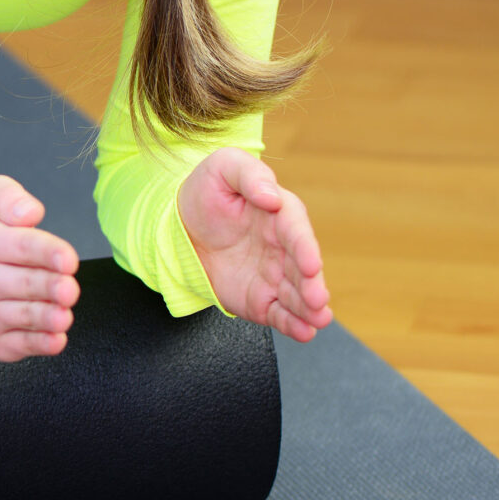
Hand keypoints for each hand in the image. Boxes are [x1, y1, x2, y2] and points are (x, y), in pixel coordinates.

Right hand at [0, 175, 80, 361]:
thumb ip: (8, 196)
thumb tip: (29, 213)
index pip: (21, 245)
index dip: (47, 252)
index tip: (68, 259)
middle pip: (26, 283)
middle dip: (51, 287)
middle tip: (68, 289)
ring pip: (25, 316)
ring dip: (48, 317)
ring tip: (63, 314)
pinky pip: (22, 345)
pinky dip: (41, 344)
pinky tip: (56, 337)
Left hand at [178, 147, 332, 341]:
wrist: (180, 228)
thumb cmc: (207, 192)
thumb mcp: (223, 168)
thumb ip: (249, 174)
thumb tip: (272, 196)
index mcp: (280, 214)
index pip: (296, 230)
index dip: (305, 247)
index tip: (311, 264)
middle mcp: (283, 247)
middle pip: (303, 267)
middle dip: (312, 284)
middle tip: (317, 298)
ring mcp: (274, 275)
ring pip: (297, 294)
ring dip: (310, 308)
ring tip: (318, 319)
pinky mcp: (261, 299)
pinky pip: (280, 314)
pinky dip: (293, 325)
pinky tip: (304, 332)